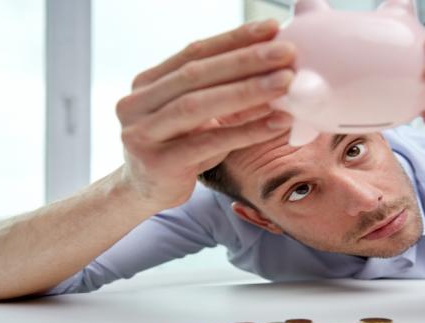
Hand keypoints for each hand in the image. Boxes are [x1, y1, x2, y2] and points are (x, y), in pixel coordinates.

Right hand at [116, 20, 295, 211]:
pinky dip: (246, 131)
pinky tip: (276, 123)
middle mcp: (137, 103)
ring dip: (247, 91)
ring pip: (198, 105)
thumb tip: (277, 71)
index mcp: (147, 83)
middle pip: (197, 74)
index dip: (234, 39)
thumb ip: (224, 94)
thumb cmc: (178, 150)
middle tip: (287, 52)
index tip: (272, 27)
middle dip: (245, 60)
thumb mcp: (198, 118)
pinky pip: (209, 143)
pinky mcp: (158, 163)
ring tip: (286, 82)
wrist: (144, 193)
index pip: (194, 52)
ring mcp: (142, 133)